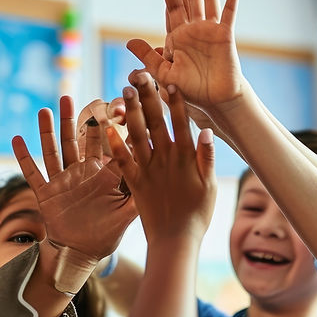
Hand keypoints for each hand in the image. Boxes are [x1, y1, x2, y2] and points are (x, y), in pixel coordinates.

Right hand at [11, 95, 136, 259]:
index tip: (109, 104)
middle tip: (70, 96)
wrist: (80, 253)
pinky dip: (24, 157)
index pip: (105, 145)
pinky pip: (33, 173)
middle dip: (73, 119)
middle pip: (76, 140)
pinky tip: (16, 139)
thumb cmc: (106, 234)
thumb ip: (140, 195)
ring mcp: (62, 181)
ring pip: (53, 151)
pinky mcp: (46, 193)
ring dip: (48, 131)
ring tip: (44, 110)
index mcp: (102, 174)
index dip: (107, 126)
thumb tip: (161, 178)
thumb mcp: (127, 214)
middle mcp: (80, 172)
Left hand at [106, 71, 215, 244]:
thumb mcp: (209, 185)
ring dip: (131, 111)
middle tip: (140, 75)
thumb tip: (206, 131)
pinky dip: (114, 143)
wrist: (175, 241)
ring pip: (138, 134)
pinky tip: (106, 126)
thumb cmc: (197, 215)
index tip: (169, 82)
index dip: (175, 102)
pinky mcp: (134, 183)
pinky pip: (122, 160)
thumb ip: (207, 157)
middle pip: (156, 122)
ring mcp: (148, 170)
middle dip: (148, 97)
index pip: (180, 123)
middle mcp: (166, 159)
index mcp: (186, 157)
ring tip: (124, 90)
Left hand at [127, 0, 243, 111]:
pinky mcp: (225, 34)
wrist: (215, 102)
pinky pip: (229, 11)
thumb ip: (149, 56)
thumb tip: (128, 41)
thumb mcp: (164, 74)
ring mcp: (210, 30)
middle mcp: (194, 29)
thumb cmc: (190, 91)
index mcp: (178, 37)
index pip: (172, 8)